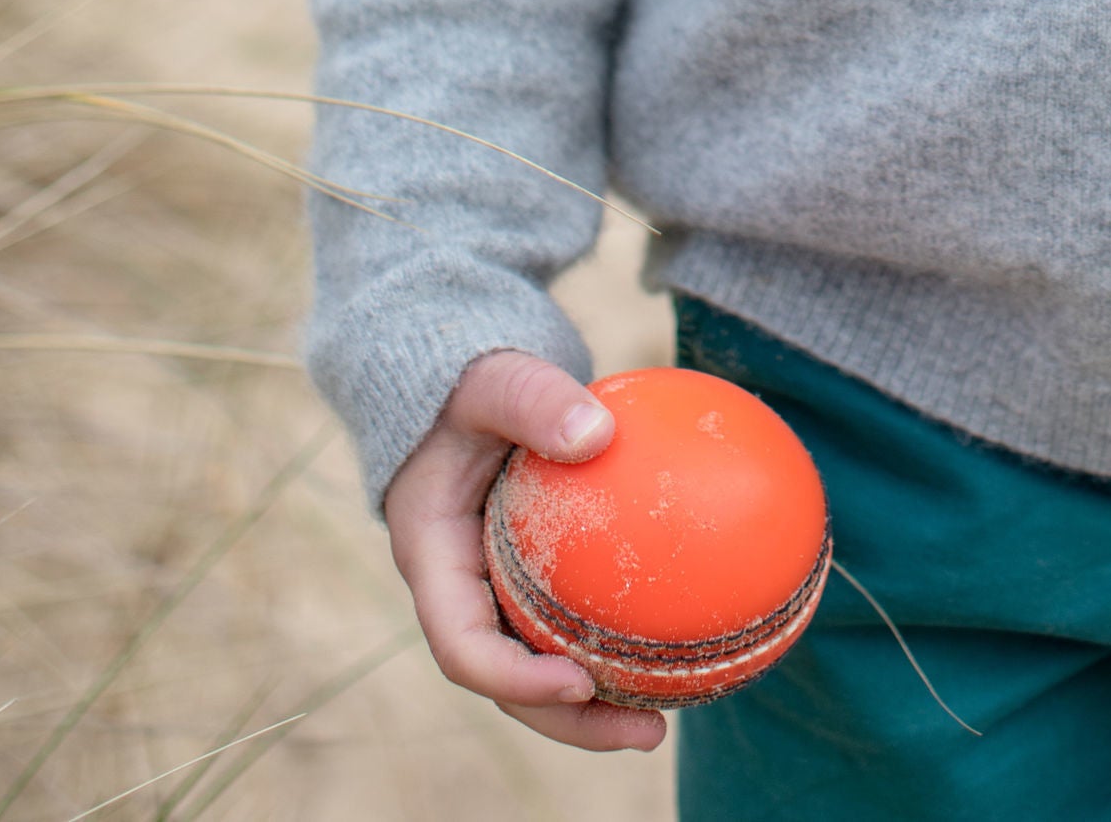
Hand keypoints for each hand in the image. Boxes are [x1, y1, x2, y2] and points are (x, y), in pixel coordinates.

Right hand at [384, 348, 666, 751]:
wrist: (460, 383)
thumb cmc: (471, 380)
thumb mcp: (494, 380)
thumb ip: (536, 401)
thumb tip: (598, 434)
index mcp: (434, 560)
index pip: (463, 645)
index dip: (516, 677)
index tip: (579, 679)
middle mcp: (462, 591)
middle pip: (508, 680)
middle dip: (572, 718)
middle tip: (649, 731)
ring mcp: (493, 591)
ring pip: (539, 663)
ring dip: (597, 701)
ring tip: (667, 717)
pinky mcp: (528, 580)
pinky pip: (567, 621)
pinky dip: (611, 642)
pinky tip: (676, 647)